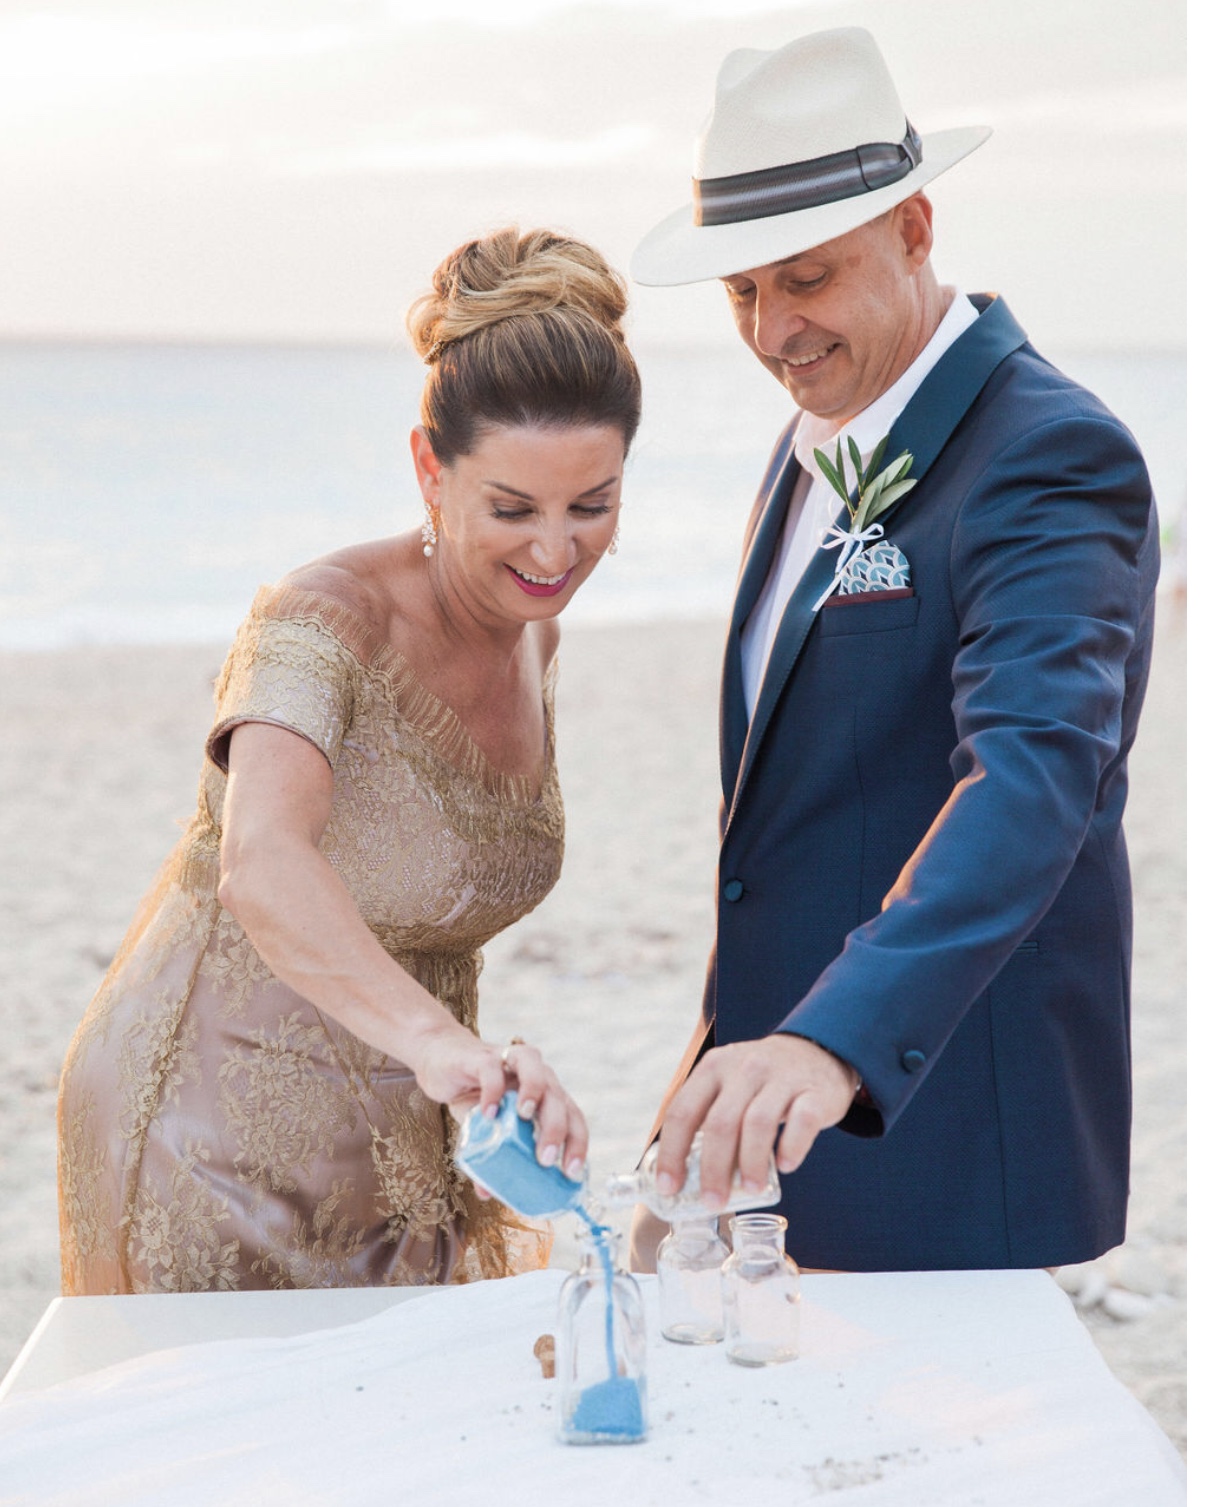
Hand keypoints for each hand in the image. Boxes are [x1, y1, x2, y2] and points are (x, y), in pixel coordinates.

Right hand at [411, 1024, 588, 1179]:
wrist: (441, 1060)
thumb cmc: (472, 1096)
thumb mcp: (485, 1128)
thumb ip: (490, 1153)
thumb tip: (488, 1194)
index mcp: (545, 1094)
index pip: (572, 1116)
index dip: (577, 1142)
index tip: (571, 1172)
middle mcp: (535, 1074)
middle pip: (557, 1097)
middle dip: (556, 1127)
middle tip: (546, 1158)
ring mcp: (509, 1062)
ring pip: (534, 1070)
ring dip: (533, 1093)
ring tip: (525, 1118)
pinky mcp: (481, 1058)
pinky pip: (492, 1070)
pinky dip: (493, 1090)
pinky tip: (488, 1113)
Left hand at [655, 1034, 858, 1209]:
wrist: (816, 1053)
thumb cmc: (762, 1082)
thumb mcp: (729, 1085)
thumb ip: (709, 1120)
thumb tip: (689, 1180)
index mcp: (713, 1068)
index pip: (683, 1111)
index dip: (672, 1153)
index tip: (669, 1187)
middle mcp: (744, 1068)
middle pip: (720, 1122)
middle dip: (713, 1169)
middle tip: (713, 1202)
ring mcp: (781, 1078)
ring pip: (758, 1123)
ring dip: (750, 1163)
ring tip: (750, 1189)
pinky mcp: (814, 1092)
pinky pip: (802, 1122)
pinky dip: (791, 1147)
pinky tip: (785, 1166)